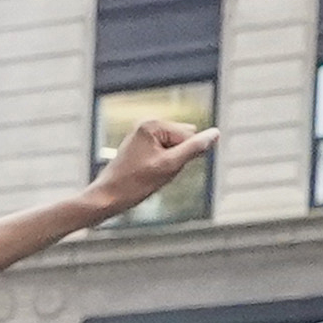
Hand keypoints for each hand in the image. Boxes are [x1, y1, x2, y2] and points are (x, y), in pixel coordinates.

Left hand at [87, 115, 217, 217]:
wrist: (106, 198)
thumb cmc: (134, 183)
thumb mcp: (170, 166)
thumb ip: (195, 148)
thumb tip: (216, 133)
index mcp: (152, 124)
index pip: (190, 137)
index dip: (182, 157)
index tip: (159, 168)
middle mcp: (146, 125)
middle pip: (183, 140)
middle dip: (177, 158)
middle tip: (155, 172)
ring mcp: (142, 136)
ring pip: (175, 150)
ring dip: (170, 164)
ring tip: (149, 174)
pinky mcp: (140, 147)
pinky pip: (164, 156)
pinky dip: (161, 167)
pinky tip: (145, 175)